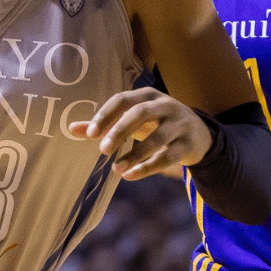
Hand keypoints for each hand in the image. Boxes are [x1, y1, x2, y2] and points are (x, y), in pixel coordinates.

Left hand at [68, 87, 212, 180]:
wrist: (199, 134)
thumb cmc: (156, 124)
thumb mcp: (132, 121)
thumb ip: (104, 124)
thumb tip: (71, 129)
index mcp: (147, 95)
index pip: (122, 100)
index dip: (106, 115)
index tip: (90, 134)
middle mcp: (165, 104)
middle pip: (140, 113)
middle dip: (119, 131)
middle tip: (102, 150)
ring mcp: (180, 123)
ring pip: (157, 138)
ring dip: (135, 154)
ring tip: (116, 170)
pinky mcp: (189, 143)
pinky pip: (169, 156)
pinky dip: (149, 167)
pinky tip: (131, 175)